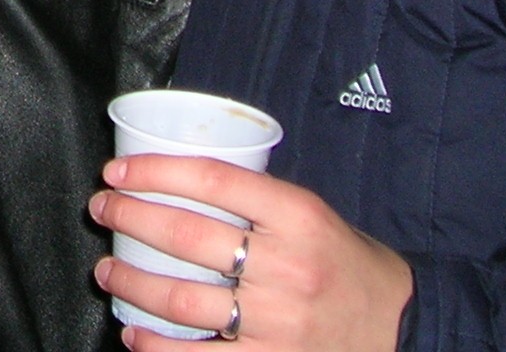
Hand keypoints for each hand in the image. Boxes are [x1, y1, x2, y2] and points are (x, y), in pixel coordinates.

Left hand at [89, 153, 411, 350]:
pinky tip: (134, 333)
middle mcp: (287, 267)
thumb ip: (257, 201)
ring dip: (131, 282)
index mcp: (299, 216)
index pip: (210, 180)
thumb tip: (179, 180)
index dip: (153, 171)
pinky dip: (155, 346)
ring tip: (108, 270)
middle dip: (129, 217)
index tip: (117, 171)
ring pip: (181, 299)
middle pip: (185, 236)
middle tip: (101, 210)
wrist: (403, 328)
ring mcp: (279, 321)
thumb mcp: (312, 216)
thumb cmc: (347, 265)